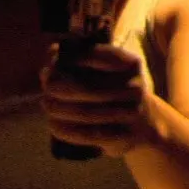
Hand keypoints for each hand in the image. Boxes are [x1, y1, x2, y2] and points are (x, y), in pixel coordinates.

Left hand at [39, 42, 149, 157]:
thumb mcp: (106, 71)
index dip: (68, 60)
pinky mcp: (123, 136)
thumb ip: (79, 59)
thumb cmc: (114, 91)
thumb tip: (52, 52)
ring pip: (83, 112)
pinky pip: (86, 134)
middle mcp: (134, 88)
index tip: (51, 65)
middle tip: (46, 88)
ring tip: (46, 105)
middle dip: (57, 88)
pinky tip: (53, 124)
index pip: (95, 57)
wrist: (143, 126)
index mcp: (131, 64)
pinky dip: (65, 129)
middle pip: (85, 88)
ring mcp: (131, 113)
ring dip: (57, 109)